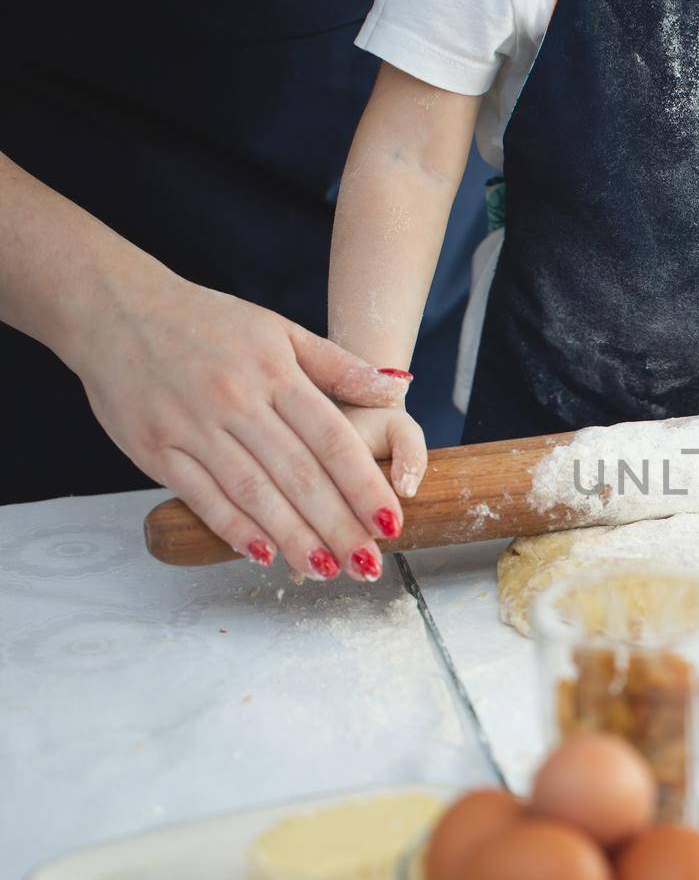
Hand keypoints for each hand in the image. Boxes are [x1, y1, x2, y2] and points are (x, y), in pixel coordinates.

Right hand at [68, 273, 414, 579]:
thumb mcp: (279, 330)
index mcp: (274, 372)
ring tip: (327, 570)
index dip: (363, 484)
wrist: (117, 309)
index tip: (390, 521)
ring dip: (294, 538)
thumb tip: (399, 386)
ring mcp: (193, 427)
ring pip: (254, 493)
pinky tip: (266, 555)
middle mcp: (237, 401)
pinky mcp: (155, 448)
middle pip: (298, 475)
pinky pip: (202, 497)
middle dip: (338, 525)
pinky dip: (235, 529)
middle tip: (368, 564)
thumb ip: (339, 366)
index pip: (331, 438)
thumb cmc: (208, 323)